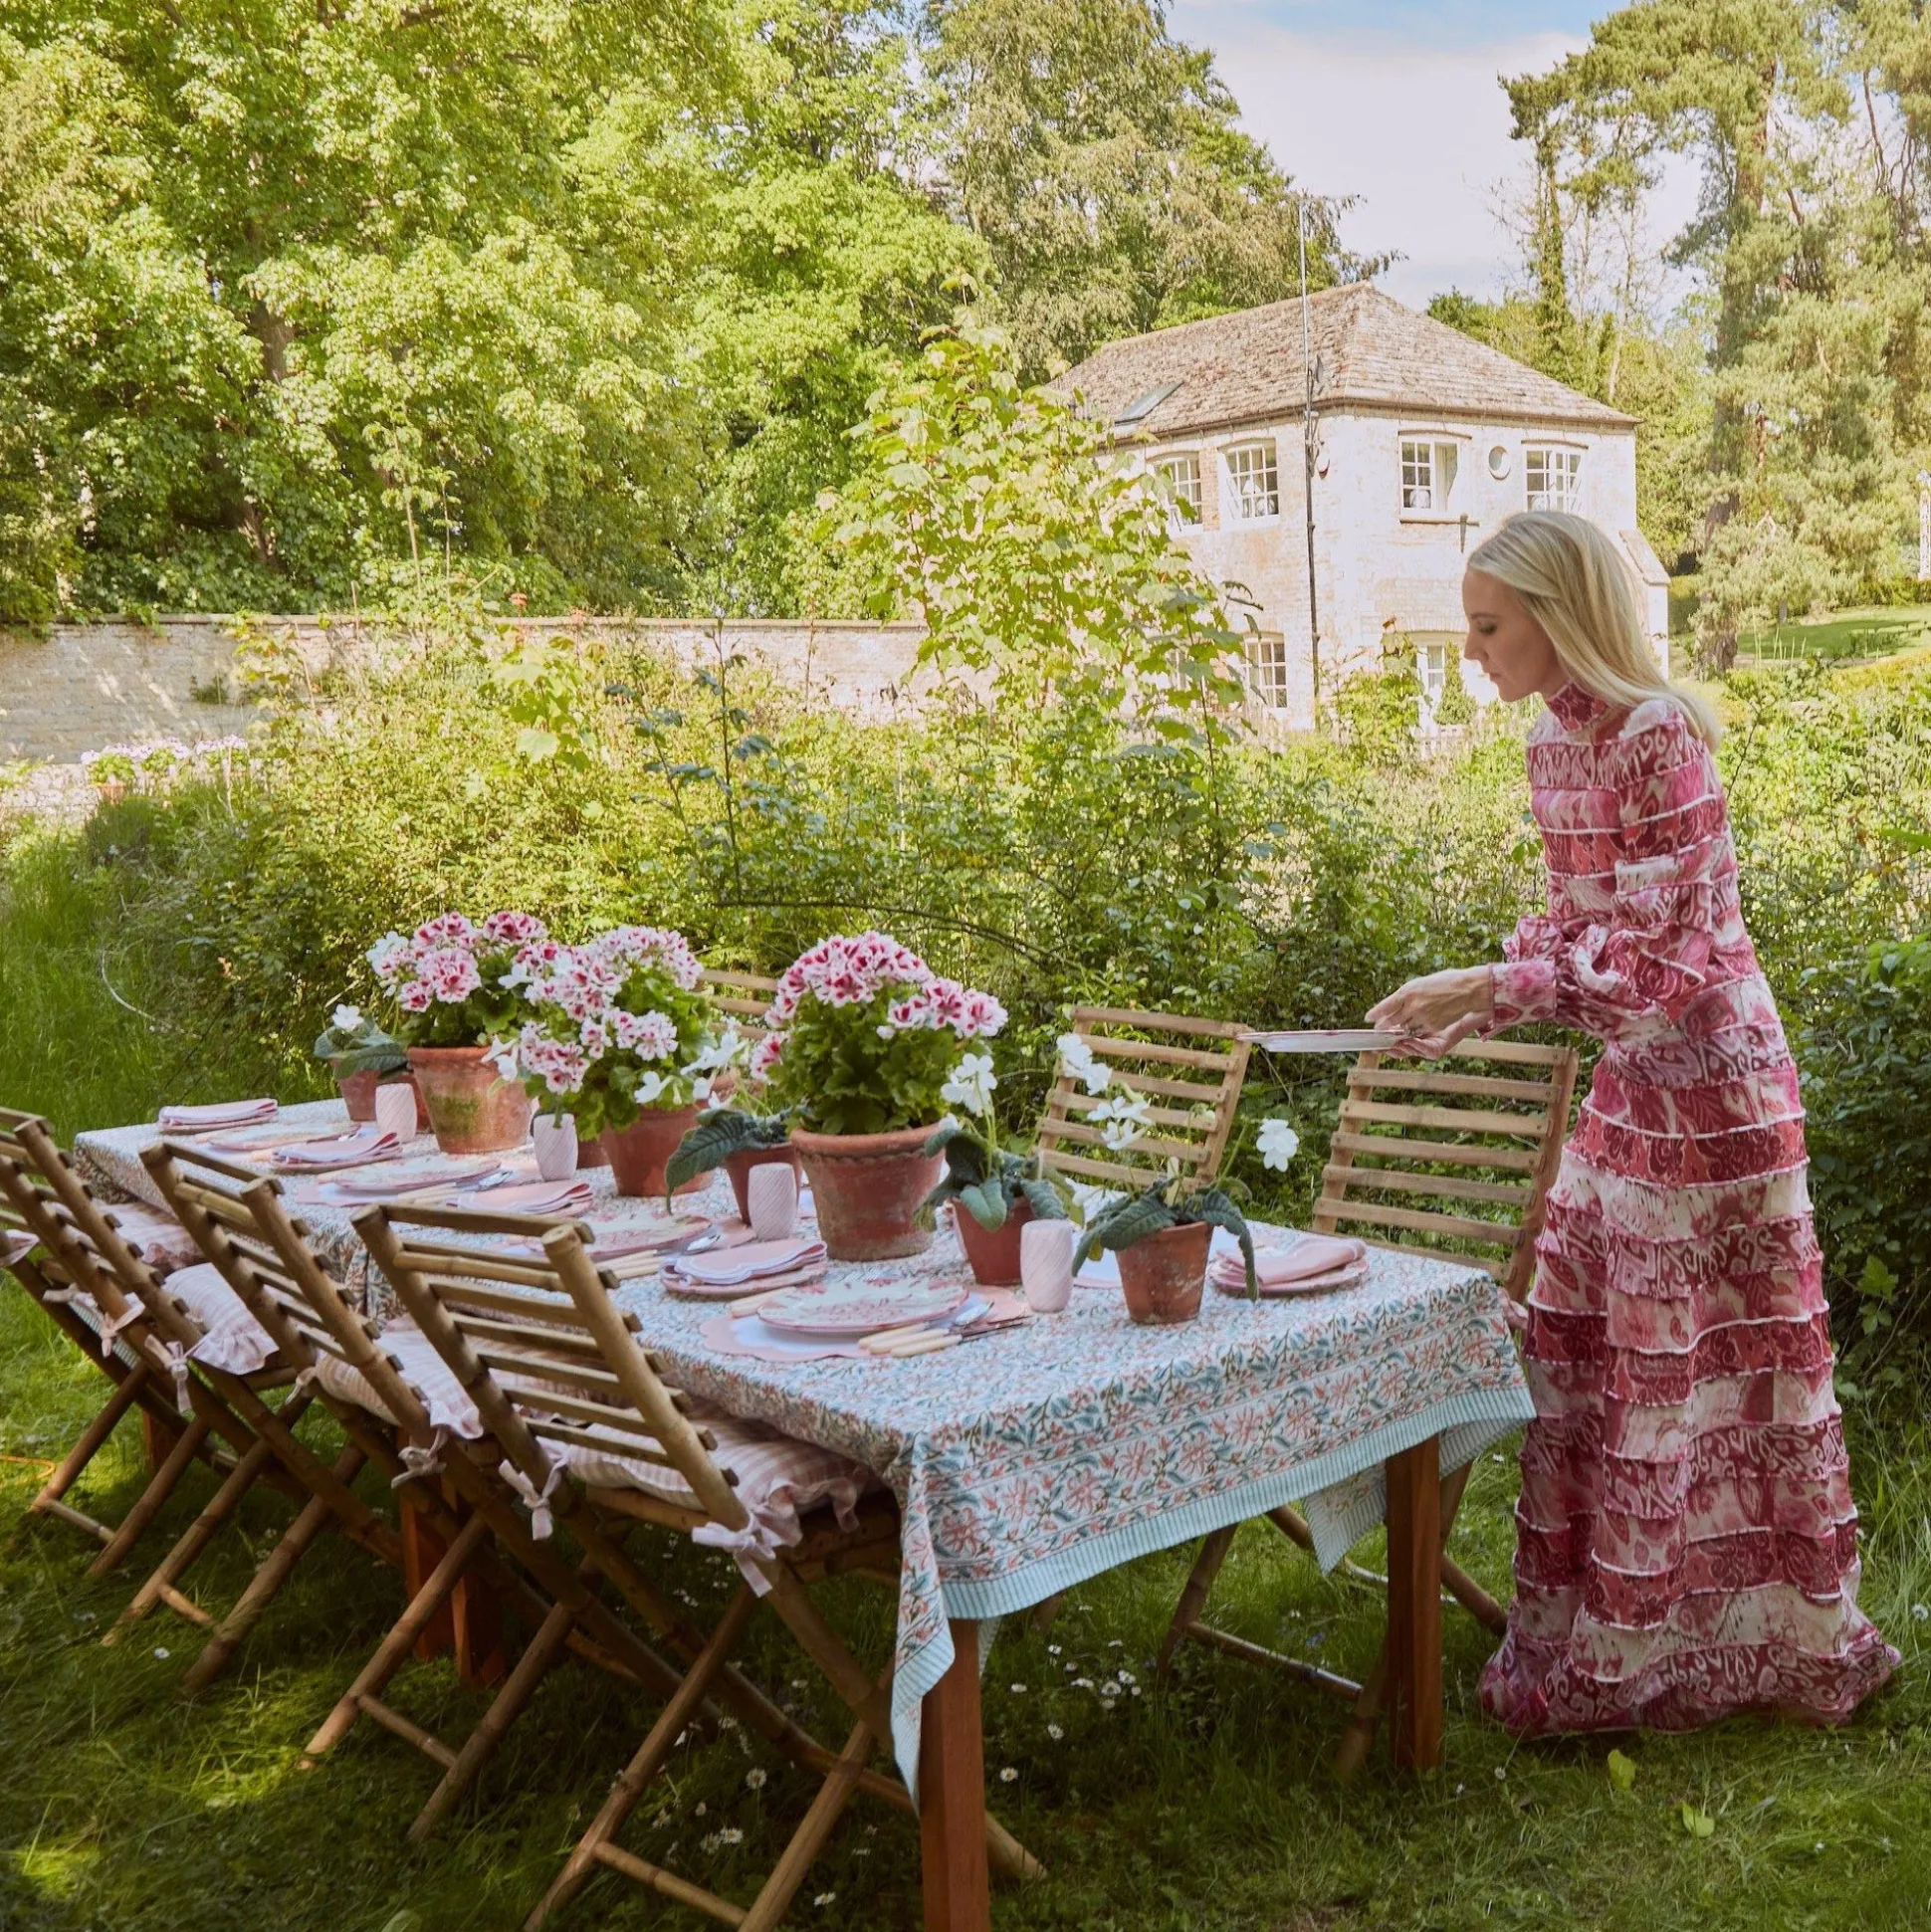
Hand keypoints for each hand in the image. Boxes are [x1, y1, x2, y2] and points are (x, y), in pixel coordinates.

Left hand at [1367, 966, 1492, 1058]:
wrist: (1469, 989)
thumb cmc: (1446, 982)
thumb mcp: (1421, 983)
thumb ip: (1407, 995)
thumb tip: (1394, 1005)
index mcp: (1408, 991)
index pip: (1385, 1005)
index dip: (1375, 1013)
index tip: (1368, 1018)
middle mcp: (1413, 1005)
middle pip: (1390, 1021)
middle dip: (1383, 1027)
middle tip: (1378, 1029)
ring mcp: (1422, 1017)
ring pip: (1403, 1029)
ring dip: (1397, 1031)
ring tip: (1393, 1032)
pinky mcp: (1433, 1026)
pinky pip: (1418, 1033)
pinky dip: (1413, 1033)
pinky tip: (1413, 1030)